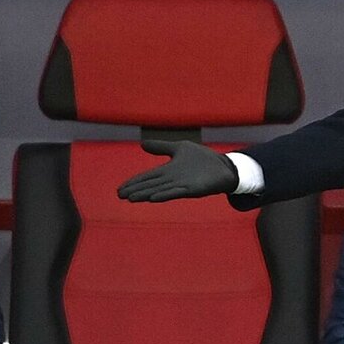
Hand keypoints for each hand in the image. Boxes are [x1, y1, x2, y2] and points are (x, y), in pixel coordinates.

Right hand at [116, 140, 238, 201]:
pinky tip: (153, 198)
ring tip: (131, 198)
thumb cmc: (203, 159)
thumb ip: (162, 147)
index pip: (147, 177)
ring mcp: (182, 185)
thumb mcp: (180, 148)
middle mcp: (172, 180)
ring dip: (146, 194)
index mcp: (168, 171)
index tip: (119, 189)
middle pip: (150, 185)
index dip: (134, 182)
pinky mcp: (193, 189)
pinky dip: (165, 194)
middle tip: (119, 196)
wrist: (224, 166)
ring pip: (159, 190)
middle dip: (135, 190)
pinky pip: (176, 192)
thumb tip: (142, 144)